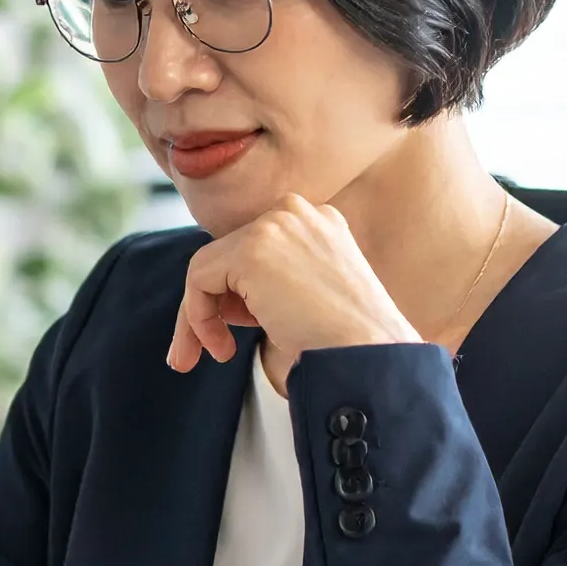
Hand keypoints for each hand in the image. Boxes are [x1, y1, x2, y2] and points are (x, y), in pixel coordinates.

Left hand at [170, 195, 419, 383]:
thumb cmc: (346, 339)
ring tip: (219, 352)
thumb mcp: (313, 293)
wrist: (367, 353)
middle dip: (215, 304)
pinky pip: (198, 280)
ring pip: (207, 267)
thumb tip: (222, 297)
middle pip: (227, 253)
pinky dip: (199, 318)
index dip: (240, 293)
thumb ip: (274, 280)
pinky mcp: (251, 250)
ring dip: (201, 316)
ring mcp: (273, 226)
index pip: (255, 247)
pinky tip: (223, 347)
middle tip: (216, 348)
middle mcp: (295, 212)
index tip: (242, 327)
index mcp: (318, 220)